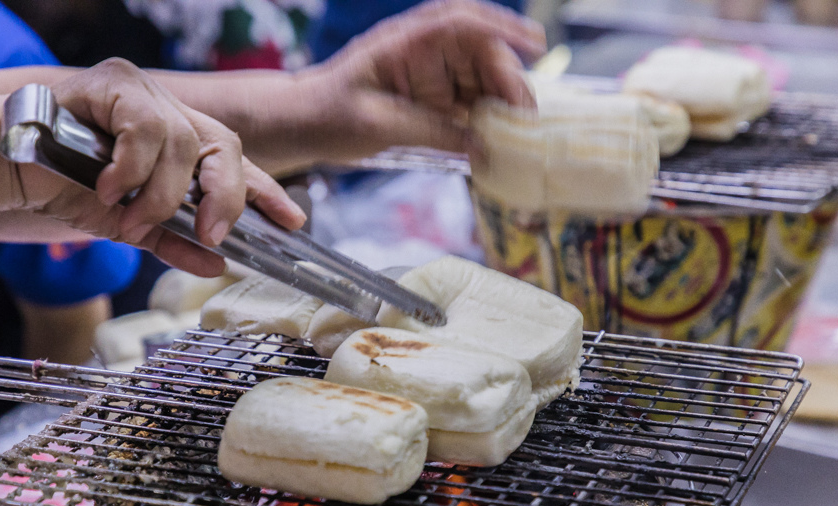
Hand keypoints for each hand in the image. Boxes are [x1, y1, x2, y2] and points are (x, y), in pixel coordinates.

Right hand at [17, 58, 305, 275]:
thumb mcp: (128, 226)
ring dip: (162, 194)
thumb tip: (214, 265)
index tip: (293, 222)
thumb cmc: (63, 187)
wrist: (2, 166)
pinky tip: (110, 185)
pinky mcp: (115, 84)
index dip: (266, 191)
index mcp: (176, 148)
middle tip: (213, 233)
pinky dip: (134, 166)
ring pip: (186, 145)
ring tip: (130, 214)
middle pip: (226, 147)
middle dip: (227, 196)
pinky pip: (147, 127)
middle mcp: (169, 116)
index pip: (234, 164)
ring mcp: (145, 95)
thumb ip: (172, 242)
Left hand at [300, 0, 545, 161]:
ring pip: (482, 83)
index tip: (536, 46)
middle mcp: (425, 53)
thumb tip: (481, 147)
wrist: (301, 126)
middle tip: (524, 123)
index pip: (463, 24)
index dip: (504, 30)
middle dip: (509, 85)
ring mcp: (431, 76)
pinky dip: (486, 124)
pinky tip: (497, 145)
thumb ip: (430, 131)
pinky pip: (469, 107)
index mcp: (408, 43)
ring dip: (501, 108)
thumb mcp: (377, 125)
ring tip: (516, 140)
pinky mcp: (432, 100)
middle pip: (483, 57)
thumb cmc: (327, 115)